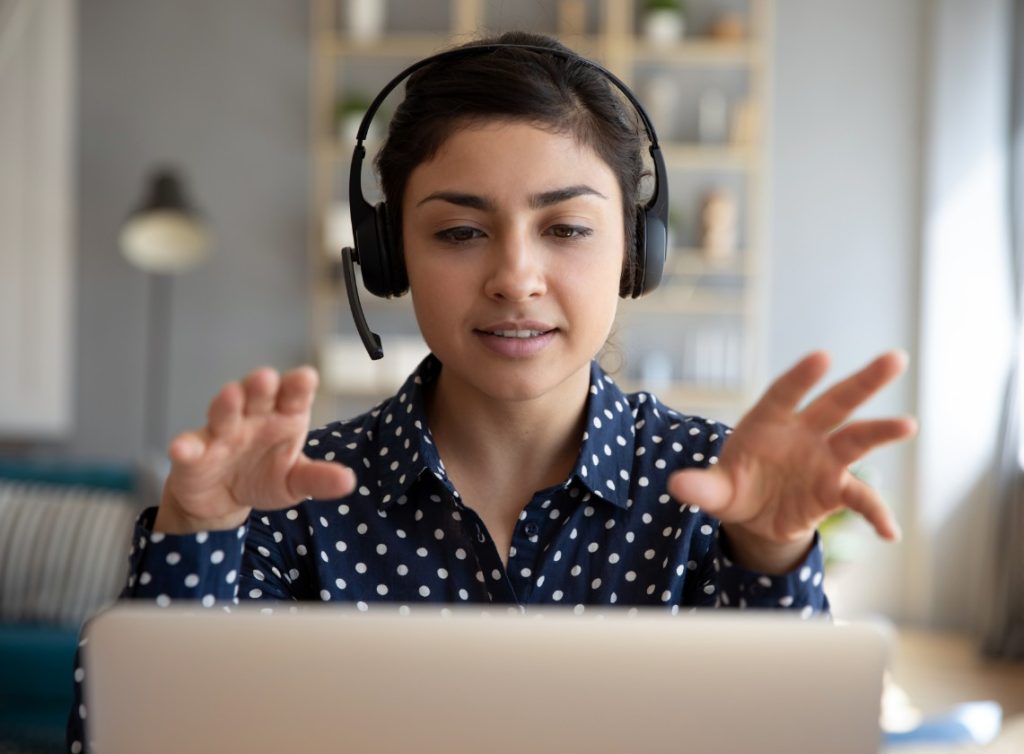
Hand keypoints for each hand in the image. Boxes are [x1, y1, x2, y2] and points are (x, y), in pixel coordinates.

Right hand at [153, 366, 355, 533]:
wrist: (224, 500)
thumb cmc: (266, 477)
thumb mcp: (296, 482)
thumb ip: (319, 479)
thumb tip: (349, 482)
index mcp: (284, 417)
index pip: (294, 395)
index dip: (298, 385)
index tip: (306, 377)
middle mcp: (253, 417)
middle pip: (258, 395)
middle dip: (261, 384)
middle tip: (267, 377)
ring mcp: (222, 432)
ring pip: (224, 412)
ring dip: (226, 403)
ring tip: (230, 394)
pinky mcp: (194, 453)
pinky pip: (189, 447)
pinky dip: (185, 447)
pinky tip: (182, 449)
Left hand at [667, 351, 916, 573]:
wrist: (753, 516)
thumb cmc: (732, 487)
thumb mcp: (714, 490)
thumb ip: (701, 487)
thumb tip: (677, 487)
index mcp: (768, 422)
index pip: (785, 393)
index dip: (802, 376)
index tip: (822, 356)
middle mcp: (803, 433)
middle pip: (836, 403)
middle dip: (863, 382)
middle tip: (895, 359)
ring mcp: (823, 459)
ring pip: (856, 440)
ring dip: (881, 431)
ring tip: (908, 424)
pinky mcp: (835, 489)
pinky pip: (860, 499)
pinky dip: (876, 514)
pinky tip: (890, 533)